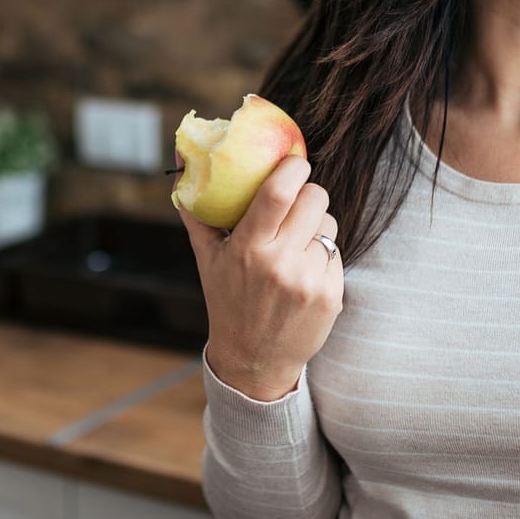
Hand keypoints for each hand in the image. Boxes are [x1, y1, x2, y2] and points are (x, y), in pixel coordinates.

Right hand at [178, 153, 343, 401]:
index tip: (294, 161)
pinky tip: (304, 274)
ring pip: (329, 225)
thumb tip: (183, 157)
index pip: (278, 192)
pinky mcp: (331, 295)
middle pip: (315, 199)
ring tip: (296, 245)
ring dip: (316, 227)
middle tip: (297, 200)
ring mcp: (309, 280)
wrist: (254, 361)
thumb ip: (197, 208)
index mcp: (248, 248)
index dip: (293, 167)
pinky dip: (323, 256)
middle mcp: (280, 263)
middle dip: (309, 192)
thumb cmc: (227, 300)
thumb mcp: (207, 257)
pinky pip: (336, 253)